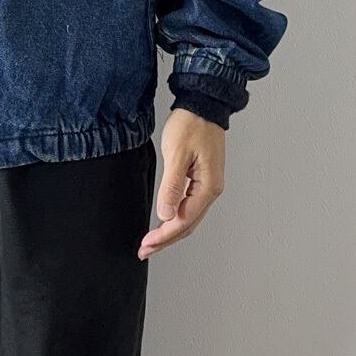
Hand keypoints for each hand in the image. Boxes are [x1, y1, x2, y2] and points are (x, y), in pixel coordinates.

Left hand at [137, 107, 224, 259]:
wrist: (202, 105)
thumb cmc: (191, 124)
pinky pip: (190, 206)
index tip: (146, 245)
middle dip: (166, 240)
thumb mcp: (177, 154)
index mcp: (208, 187)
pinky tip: (165, 220)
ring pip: (190, 217)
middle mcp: (211, 190)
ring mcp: (208, 185)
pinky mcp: (202, 179)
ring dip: (170, 231)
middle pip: (188, 225)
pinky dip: (176, 217)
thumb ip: (172, 186)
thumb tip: (166, 215)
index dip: (163, 236)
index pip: (184, 221)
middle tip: (145, 251)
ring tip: (152, 242)